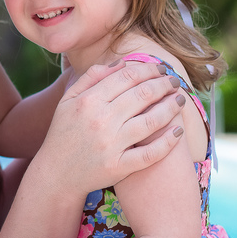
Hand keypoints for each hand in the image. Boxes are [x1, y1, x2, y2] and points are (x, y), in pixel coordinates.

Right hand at [36, 60, 186, 189]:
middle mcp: (100, 121)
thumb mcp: (68, 101)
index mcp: (88, 101)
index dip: (148, 69)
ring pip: (150, 122)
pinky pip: (149, 154)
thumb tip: (121, 63)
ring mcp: (111, 146)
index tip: (160, 68)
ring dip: (170, 108)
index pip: (126, 77)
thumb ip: (91, 78)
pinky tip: (178, 131)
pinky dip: (167, 142)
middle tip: (174, 81)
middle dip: (164, 84)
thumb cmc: (63, 134)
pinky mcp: (118, 167)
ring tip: (180, 100)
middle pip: (142, 95)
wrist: (56, 174)